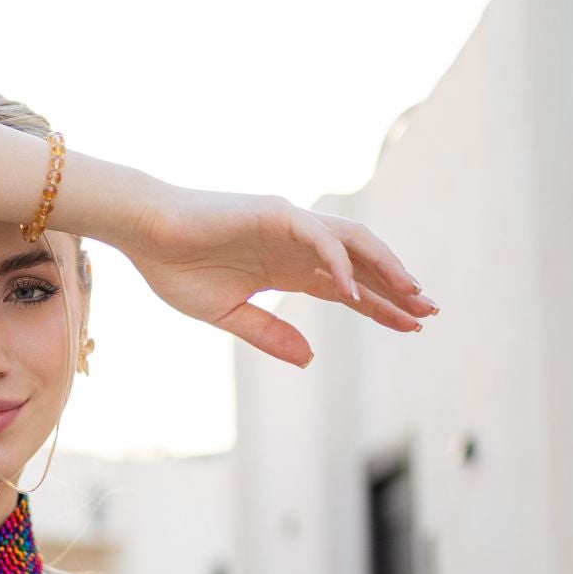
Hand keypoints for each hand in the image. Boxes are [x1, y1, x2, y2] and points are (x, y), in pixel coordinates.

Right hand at [120, 183, 439, 366]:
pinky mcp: (275, 214)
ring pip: (353, 244)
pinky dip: (339, 265)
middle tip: (429, 312)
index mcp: (286, 268)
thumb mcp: (228, 316)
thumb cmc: (176, 269)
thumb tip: (310, 359)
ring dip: (385, 268)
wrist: (143, 234)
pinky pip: (319, 240)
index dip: (381, 306)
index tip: (413, 326)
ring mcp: (289, 226)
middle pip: (362, 266)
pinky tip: (354, 294)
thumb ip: (270, 334)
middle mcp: (296, 245)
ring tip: (412, 295)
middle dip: (397, 287)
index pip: (347, 287)